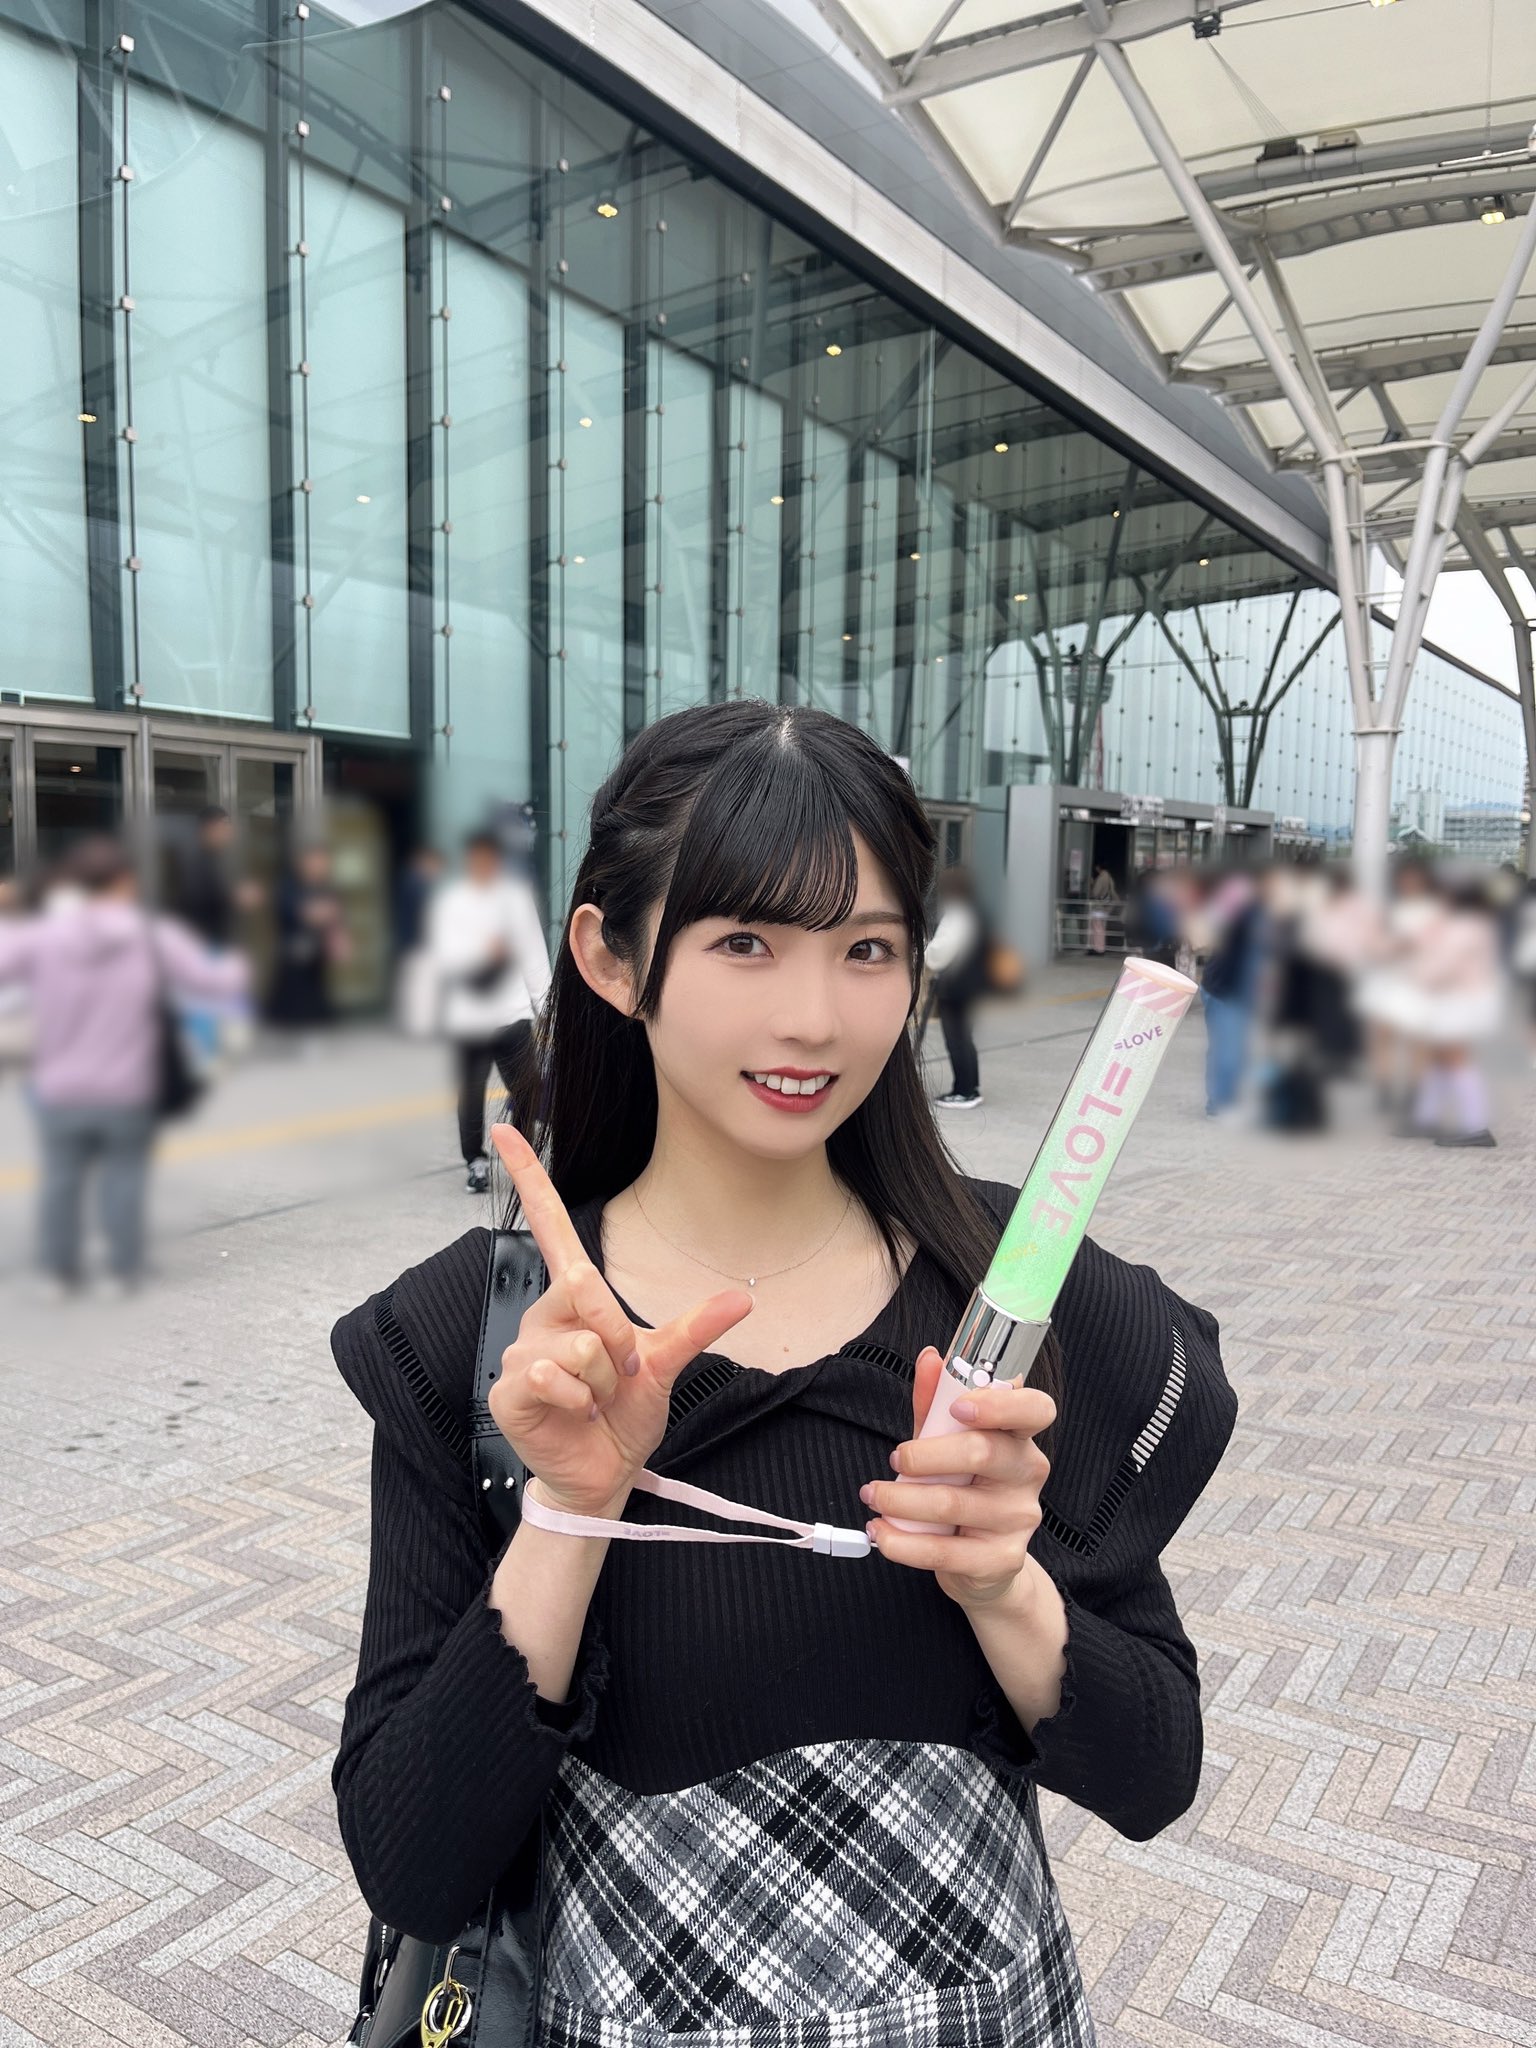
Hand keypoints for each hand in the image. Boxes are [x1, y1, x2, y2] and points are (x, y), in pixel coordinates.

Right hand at [487, 1125, 752, 1518]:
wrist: (605, 1472)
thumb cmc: (626, 1414)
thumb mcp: (667, 1365)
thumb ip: (697, 1328)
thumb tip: (744, 1298)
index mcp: (575, 1297)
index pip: (549, 1226)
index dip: (528, 1176)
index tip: (505, 1128)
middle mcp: (544, 1314)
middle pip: (586, 1288)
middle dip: (620, 1340)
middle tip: (624, 1375)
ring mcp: (522, 1350)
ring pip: (579, 1344)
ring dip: (604, 1381)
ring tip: (597, 1400)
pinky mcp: (508, 1387)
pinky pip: (554, 1376)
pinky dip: (581, 1400)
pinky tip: (577, 1414)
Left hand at [860, 1348, 1055, 1610]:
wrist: (982, 1561)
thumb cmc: (963, 1486)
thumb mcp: (947, 1440)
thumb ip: (937, 1402)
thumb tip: (929, 1358)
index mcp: (1020, 1434)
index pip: (1034, 1408)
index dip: (999, 1404)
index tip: (958, 1406)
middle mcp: (1027, 1472)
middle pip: (982, 1452)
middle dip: (926, 1453)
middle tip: (894, 1459)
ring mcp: (1018, 1518)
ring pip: (953, 1503)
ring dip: (900, 1499)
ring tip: (873, 1495)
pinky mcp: (1000, 1559)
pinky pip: (944, 1551)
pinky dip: (902, 1542)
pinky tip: (881, 1532)